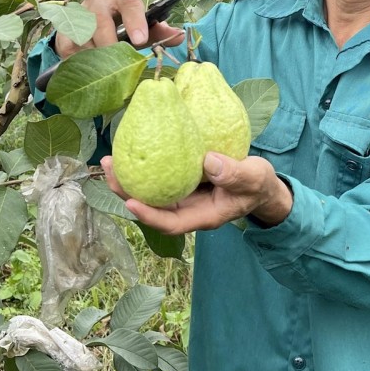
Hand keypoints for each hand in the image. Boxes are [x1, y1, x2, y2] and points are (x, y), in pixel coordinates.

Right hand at [53, 0, 185, 56]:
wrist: (89, 24)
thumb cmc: (122, 25)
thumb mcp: (141, 26)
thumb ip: (158, 31)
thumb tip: (179, 36)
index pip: (129, 2)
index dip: (135, 21)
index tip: (141, 41)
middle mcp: (97, 0)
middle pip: (100, 20)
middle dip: (110, 42)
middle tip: (118, 60)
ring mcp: (77, 14)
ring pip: (84, 36)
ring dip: (96, 54)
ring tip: (105, 66)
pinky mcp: (63, 32)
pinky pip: (70, 48)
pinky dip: (81, 60)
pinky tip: (89, 67)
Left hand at [101, 151, 292, 233]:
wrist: (260, 184)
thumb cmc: (258, 185)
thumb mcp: (253, 178)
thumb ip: (235, 174)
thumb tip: (208, 161)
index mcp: (202, 216)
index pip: (171, 223)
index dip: (150, 216)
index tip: (131, 203)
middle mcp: (187, 209)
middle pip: (151, 208)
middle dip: (127, 193)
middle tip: (109, 169)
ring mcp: (183, 196)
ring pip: (150, 192)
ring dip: (129, 179)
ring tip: (110, 159)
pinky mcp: (181, 180)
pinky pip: (159, 177)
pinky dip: (145, 166)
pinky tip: (134, 147)